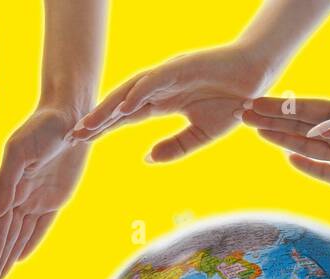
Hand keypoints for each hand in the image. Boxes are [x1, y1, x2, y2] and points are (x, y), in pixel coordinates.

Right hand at [0, 108, 89, 278]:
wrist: (68, 114)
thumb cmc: (43, 127)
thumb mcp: (21, 151)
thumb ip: (8, 182)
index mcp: (6, 189)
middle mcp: (17, 197)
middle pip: (4, 240)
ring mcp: (34, 198)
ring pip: (18, 236)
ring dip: (8, 258)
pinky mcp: (53, 197)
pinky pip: (39, 227)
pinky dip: (29, 242)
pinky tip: (21, 258)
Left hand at [69, 46, 275, 162]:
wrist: (256, 80)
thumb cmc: (232, 103)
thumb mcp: (200, 135)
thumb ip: (174, 147)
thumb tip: (146, 159)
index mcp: (161, 103)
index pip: (124, 116)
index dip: (103, 127)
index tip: (82, 141)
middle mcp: (158, 88)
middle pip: (120, 104)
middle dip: (97, 119)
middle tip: (73, 136)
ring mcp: (167, 76)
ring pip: (130, 91)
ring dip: (109, 107)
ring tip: (90, 124)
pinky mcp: (180, 68)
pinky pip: (154, 82)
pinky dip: (138, 93)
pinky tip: (123, 107)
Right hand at [242, 99, 329, 197]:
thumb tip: (323, 128)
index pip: (308, 109)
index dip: (282, 107)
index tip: (257, 103)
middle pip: (300, 127)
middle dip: (272, 120)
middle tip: (243, 115)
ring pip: (305, 148)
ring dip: (282, 140)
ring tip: (257, 131)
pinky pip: (323, 172)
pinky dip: (306, 166)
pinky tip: (288, 158)